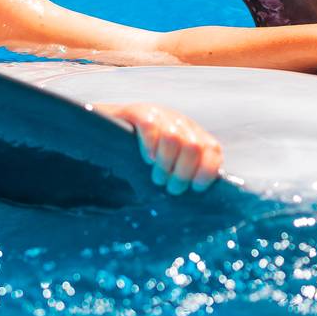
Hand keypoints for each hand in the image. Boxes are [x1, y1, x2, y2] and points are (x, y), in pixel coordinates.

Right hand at [95, 101, 222, 195]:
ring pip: (173, 139)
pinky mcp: (138, 111)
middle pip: (194, 147)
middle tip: (171, 187)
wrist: (104, 134)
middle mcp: (180, 122)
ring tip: (157, 177)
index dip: (208, 170)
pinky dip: (150, 147)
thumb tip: (202, 204)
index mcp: (194, 135)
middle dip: (183, 173)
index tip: (196, 188)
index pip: (212, 149)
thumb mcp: (168, 164)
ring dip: (165, 164)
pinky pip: (150, 127)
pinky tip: (147, 159)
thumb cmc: (140, 157)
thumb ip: (185, 175)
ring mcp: (160, 114)